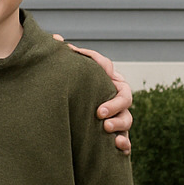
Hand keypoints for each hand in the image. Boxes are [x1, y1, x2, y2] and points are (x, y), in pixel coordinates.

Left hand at [54, 36, 132, 154]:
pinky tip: (117, 146)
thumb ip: (62, 56)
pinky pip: (126, 142)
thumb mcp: (64, 73)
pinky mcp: (115, 136)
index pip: (106, 66)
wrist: (66, 119)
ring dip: (119, 123)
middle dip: (114, 103)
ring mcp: (117, 116)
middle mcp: (113, 95)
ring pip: (128, 118)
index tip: (92, 72)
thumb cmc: (66, 89)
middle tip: (98, 112)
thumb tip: (56, 38)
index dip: (100, 65)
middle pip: (125, 95)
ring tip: (105, 128)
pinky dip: (124, 144)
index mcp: (102, 77)